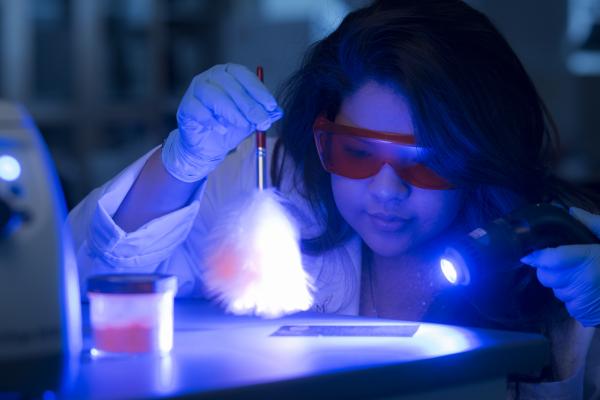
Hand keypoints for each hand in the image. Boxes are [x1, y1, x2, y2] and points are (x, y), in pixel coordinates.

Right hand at [162, 63, 282, 181]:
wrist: (208, 145)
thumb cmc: (230, 126)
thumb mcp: (251, 120)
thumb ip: (264, 113)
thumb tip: (279, 112)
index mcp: (228, 73)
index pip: (244, 75)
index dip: (259, 90)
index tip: (272, 106)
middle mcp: (211, 77)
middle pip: (230, 85)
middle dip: (249, 105)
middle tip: (262, 121)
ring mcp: (196, 90)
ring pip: (213, 96)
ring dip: (231, 111)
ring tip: (243, 125)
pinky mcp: (186, 107)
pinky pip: (198, 110)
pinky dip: (212, 121)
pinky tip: (222, 130)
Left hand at [520, 207, 599, 326]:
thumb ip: (593, 224)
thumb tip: (572, 212)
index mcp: (589, 261)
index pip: (550, 259)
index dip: (537, 256)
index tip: (528, 255)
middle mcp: (582, 284)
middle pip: (545, 277)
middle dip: (550, 270)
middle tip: (567, 264)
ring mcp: (584, 303)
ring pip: (556, 292)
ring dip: (564, 286)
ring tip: (585, 279)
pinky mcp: (586, 317)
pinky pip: (569, 306)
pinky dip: (575, 300)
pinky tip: (592, 293)